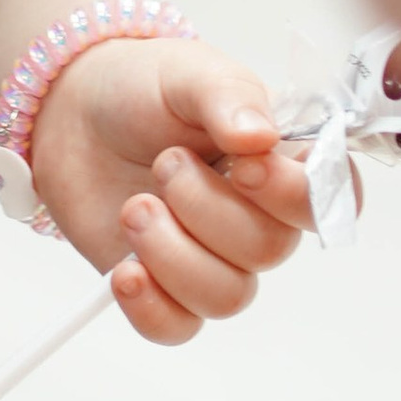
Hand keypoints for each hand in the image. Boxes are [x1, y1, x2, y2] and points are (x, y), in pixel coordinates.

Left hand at [30, 38, 314, 345]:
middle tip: (163, 163)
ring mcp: (212, 257)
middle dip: (204, 208)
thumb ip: (230, 97)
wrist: (73, 111)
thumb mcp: (190, 72)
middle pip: (268, 251)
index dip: (292, 196)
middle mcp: (257, 216)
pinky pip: (178, 327)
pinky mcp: (165, 286)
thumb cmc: (143, 87)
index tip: (242, 167)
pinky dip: (151, 306)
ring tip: (133, 207)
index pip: (328, 201)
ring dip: (171, 252)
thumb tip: (261, 137)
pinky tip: (125, 271)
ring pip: (226, 296)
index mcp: (281, 161)